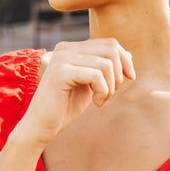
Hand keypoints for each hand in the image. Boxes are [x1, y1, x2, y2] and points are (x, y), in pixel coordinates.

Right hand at [12, 39, 135, 147]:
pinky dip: (103, 91)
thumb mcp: (91, 85)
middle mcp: (65, 48)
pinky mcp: (60, 72)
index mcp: (72, 48)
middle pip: (111, 49)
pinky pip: (96, 75)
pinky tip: (97, 103)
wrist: (41, 127)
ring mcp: (62, 58)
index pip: (110, 43)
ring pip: (106, 63)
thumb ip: (104, 68)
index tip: (129, 79)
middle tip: (111, 94)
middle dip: (119, 74)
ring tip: (102, 100)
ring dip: (111, 87)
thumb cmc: (65, 108)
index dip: (125, 61)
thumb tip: (128, 54)